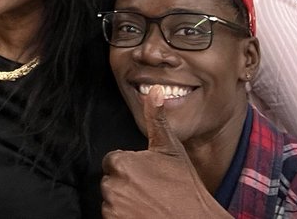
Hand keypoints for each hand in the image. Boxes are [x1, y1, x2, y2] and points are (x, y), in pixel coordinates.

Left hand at [101, 87, 227, 218]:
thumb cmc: (185, 187)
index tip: (148, 175)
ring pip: (112, 200)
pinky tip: (144, 214)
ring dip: (125, 202)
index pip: (114, 161)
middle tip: (151, 190)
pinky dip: (124, 217)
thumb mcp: (171, 149)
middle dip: (126, 185)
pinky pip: (112, 217)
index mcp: (122, 163)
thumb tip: (154, 91)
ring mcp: (114, 208)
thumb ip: (156, 119)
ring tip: (149, 203)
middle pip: (111, 181)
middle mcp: (113, 186)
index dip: (131, 167)